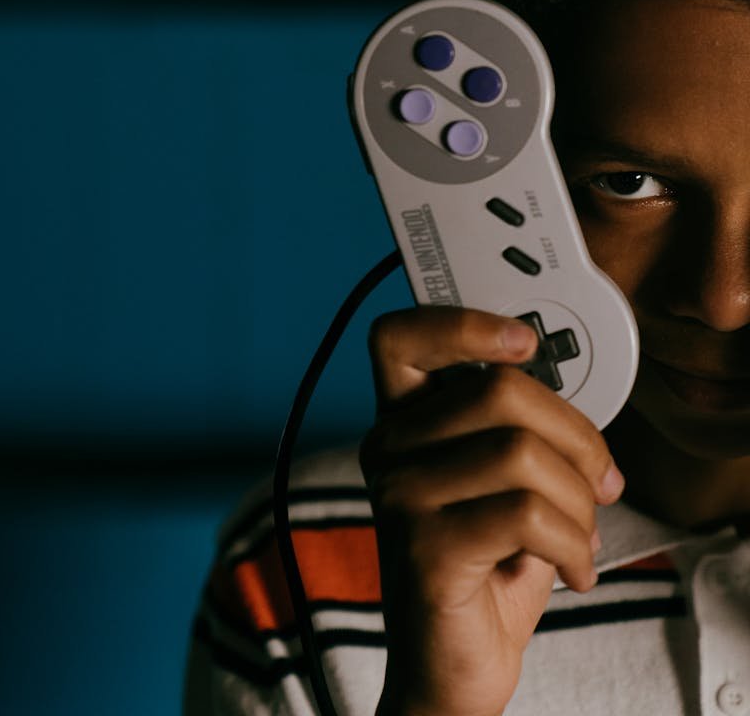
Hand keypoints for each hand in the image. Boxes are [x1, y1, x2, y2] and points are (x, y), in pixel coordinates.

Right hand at [359, 306, 624, 715]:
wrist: (454, 666)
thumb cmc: (487, 565)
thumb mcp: (504, 479)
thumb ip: (517, 424)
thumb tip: (576, 393)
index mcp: (402, 421)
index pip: (401, 337)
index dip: (463, 324)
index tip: (526, 343)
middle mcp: (388, 449)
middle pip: (499, 391)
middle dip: (576, 436)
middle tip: (601, 481)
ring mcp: (399, 498)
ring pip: (521, 452)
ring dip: (581, 502)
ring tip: (583, 536)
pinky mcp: (425, 549)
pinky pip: (527, 515)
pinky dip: (574, 545)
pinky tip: (574, 569)